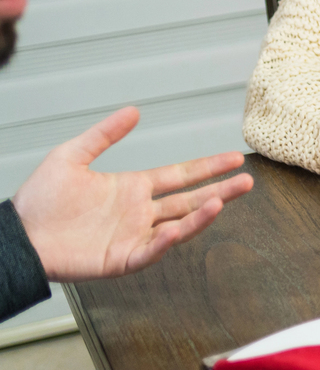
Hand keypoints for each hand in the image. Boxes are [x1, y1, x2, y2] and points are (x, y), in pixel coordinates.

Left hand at [12, 106, 253, 282]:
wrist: (18, 236)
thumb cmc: (39, 200)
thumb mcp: (71, 156)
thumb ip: (104, 135)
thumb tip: (134, 110)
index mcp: (133, 188)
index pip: (180, 175)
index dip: (208, 167)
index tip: (234, 158)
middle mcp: (140, 213)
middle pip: (190, 200)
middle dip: (220, 190)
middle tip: (246, 181)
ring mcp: (134, 236)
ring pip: (179, 226)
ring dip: (201, 215)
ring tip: (221, 201)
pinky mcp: (122, 259)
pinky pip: (151, 251)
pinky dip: (167, 242)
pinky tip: (178, 228)